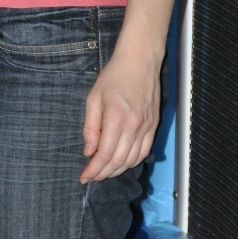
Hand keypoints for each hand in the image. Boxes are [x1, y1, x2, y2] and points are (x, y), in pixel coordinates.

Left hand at [79, 41, 161, 182]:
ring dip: (117, 171)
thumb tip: (88, 151)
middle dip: (103, 173)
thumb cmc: (114, 76)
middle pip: (119, 161)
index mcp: (117, 118)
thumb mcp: (93, 97)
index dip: (93, 170)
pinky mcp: (154, 126)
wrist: (140, 61)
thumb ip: (90, 127)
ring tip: (103, 172)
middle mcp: (134, 126)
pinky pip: (144, 152)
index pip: (105, 154)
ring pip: (132, 160)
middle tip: (91, 177)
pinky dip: (132, 162)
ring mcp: (146, 127)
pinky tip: (121, 163)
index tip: (84, 177)